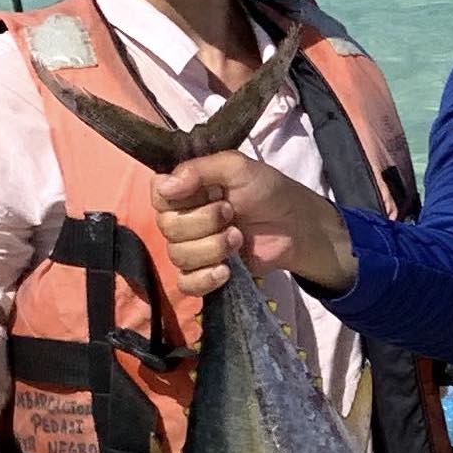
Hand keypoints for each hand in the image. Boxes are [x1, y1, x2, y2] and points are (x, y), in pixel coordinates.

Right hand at [155, 149, 354, 295]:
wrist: (295, 226)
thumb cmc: (266, 190)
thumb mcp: (237, 168)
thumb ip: (199, 170)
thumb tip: (165, 187)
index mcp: (185, 190)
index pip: (157, 195)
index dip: (176, 198)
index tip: (205, 194)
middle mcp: (182, 218)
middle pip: (168, 228)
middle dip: (204, 223)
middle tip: (231, 214)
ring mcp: (192, 247)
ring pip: (178, 256)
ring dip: (212, 248)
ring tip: (238, 238)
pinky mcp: (206, 272)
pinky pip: (187, 284)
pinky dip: (204, 279)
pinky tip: (226, 271)